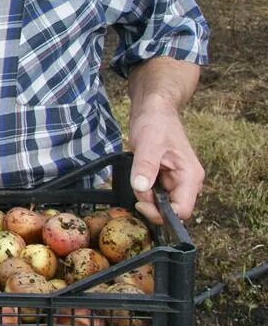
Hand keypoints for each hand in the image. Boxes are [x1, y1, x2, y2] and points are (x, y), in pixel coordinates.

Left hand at [128, 105, 203, 223]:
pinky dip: (144, 189)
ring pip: (160, 203)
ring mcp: (177, 182)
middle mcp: (188, 183)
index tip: (140, 202)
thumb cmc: (156, 124)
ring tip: (138, 174)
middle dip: (150, 203)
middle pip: (170, 210)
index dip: (160, 213)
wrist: (154, 111)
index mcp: (190, 177)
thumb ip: (145, 166)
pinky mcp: (166, 180)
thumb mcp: (148, 144)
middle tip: (136, 185)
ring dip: (145, 195)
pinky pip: (155, 194)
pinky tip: (139, 176)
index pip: (182, 211)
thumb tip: (141, 188)